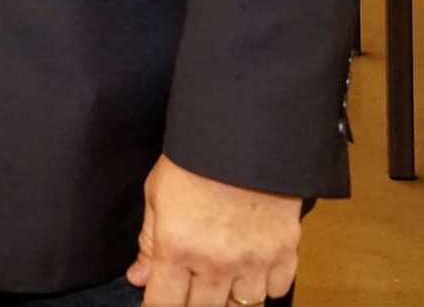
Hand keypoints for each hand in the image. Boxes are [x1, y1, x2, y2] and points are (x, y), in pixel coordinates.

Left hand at [126, 154, 300, 305]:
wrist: (243, 134)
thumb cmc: (194, 159)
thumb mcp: (157, 194)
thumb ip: (148, 241)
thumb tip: (139, 276)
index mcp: (177, 249)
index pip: (163, 304)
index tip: (157, 305)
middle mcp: (216, 263)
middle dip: (192, 305)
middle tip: (189, 289)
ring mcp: (253, 261)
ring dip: (229, 299)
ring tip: (221, 284)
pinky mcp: (284, 251)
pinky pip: (276, 289)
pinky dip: (264, 286)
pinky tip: (252, 272)